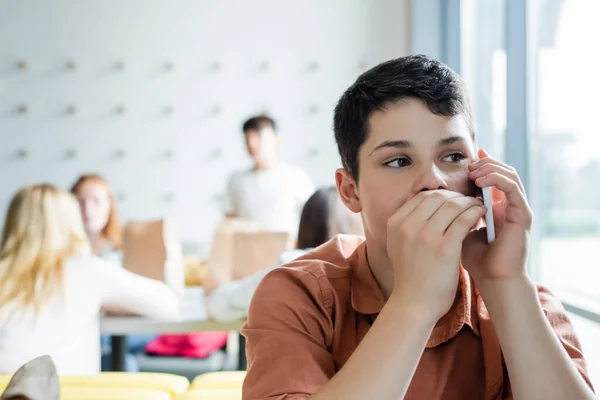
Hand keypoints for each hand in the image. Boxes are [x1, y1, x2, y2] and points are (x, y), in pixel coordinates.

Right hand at [387, 190, 486, 320]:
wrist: (414, 304)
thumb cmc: (411, 275)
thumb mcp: (398, 244)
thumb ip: (407, 224)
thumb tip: (426, 203)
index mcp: (395, 223)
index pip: (422, 196)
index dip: (441, 194)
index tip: (454, 200)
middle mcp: (408, 226)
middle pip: (437, 197)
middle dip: (456, 196)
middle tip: (469, 201)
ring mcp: (425, 236)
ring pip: (452, 205)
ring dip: (469, 202)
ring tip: (478, 206)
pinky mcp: (444, 248)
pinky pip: (464, 220)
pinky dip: (475, 213)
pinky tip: (482, 214)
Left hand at [462, 149, 532, 285]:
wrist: (493, 279)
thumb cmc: (476, 258)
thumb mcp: (459, 229)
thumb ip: (454, 213)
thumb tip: (436, 198)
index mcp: (498, 207)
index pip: (492, 177)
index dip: (480, 166)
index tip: (464, 161)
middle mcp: (510, 205)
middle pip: (503, 171)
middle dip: (485, 164)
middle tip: (468, 165)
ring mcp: (518, 209)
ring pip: (509, 175)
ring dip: (490, 168)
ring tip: (473, 171)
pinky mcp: (523, 214)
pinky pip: (512, 188)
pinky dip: (496, 180)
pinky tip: (480, 181)